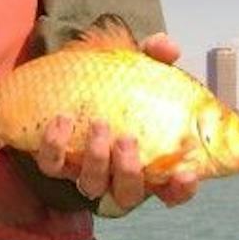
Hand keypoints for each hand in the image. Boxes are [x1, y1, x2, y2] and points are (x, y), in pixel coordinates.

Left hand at [33, 30, 198, 211]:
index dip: (181, 189)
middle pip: (128, 193)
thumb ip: (155, 57)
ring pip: (91, 185)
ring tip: (99, 124)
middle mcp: (117, 175)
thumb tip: (166, 46)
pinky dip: (56, 145)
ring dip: (96, 159)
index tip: (185, 174)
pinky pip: (53, 165)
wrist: (68, 81)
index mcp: (148, 161)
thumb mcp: (138, 69)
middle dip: (128, 171)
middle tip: (127, 140)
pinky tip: (62, 120)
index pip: (172, 190)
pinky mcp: (55, 164)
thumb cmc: (115, 85)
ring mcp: (85, 172)